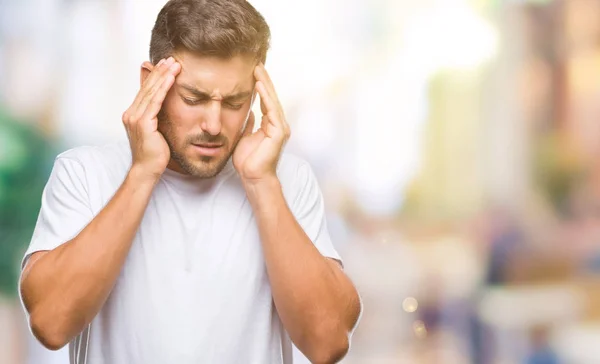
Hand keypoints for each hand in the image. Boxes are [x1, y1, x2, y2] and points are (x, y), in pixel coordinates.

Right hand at [122, 57, 180, 180]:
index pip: (145, 91)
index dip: (155, 77)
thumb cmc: (154, 154)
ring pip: (151, 92)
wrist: (147, 170)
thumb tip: (164, 108)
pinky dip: (164, 88)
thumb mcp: (155, 131)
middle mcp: (130, 114)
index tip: (166, 65)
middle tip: (171, 58)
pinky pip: (155, 101)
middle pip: (147, 87)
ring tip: (174, 64)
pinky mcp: (143, 123)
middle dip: (160, 72)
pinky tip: (172, 78)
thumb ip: (156, 118)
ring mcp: (135, 118)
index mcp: (132, 114)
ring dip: (163, 76)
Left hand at [233, 63, 290, 183]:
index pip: (266, 101)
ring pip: (273, 101)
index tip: (252, 71)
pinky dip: (266, 97)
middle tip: (256, 63)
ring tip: (258, 69)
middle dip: (264, 80)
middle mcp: (278, 125)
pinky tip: (259, 85)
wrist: (253, 177)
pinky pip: (272, 111)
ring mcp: (280, 129)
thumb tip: (249, 112)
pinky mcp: (279, 133)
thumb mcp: (245, 137)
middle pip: (271, 98)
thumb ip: (249, 124)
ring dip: (265, 84)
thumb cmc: (248, 161)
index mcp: (271, 125)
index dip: (260, 86)